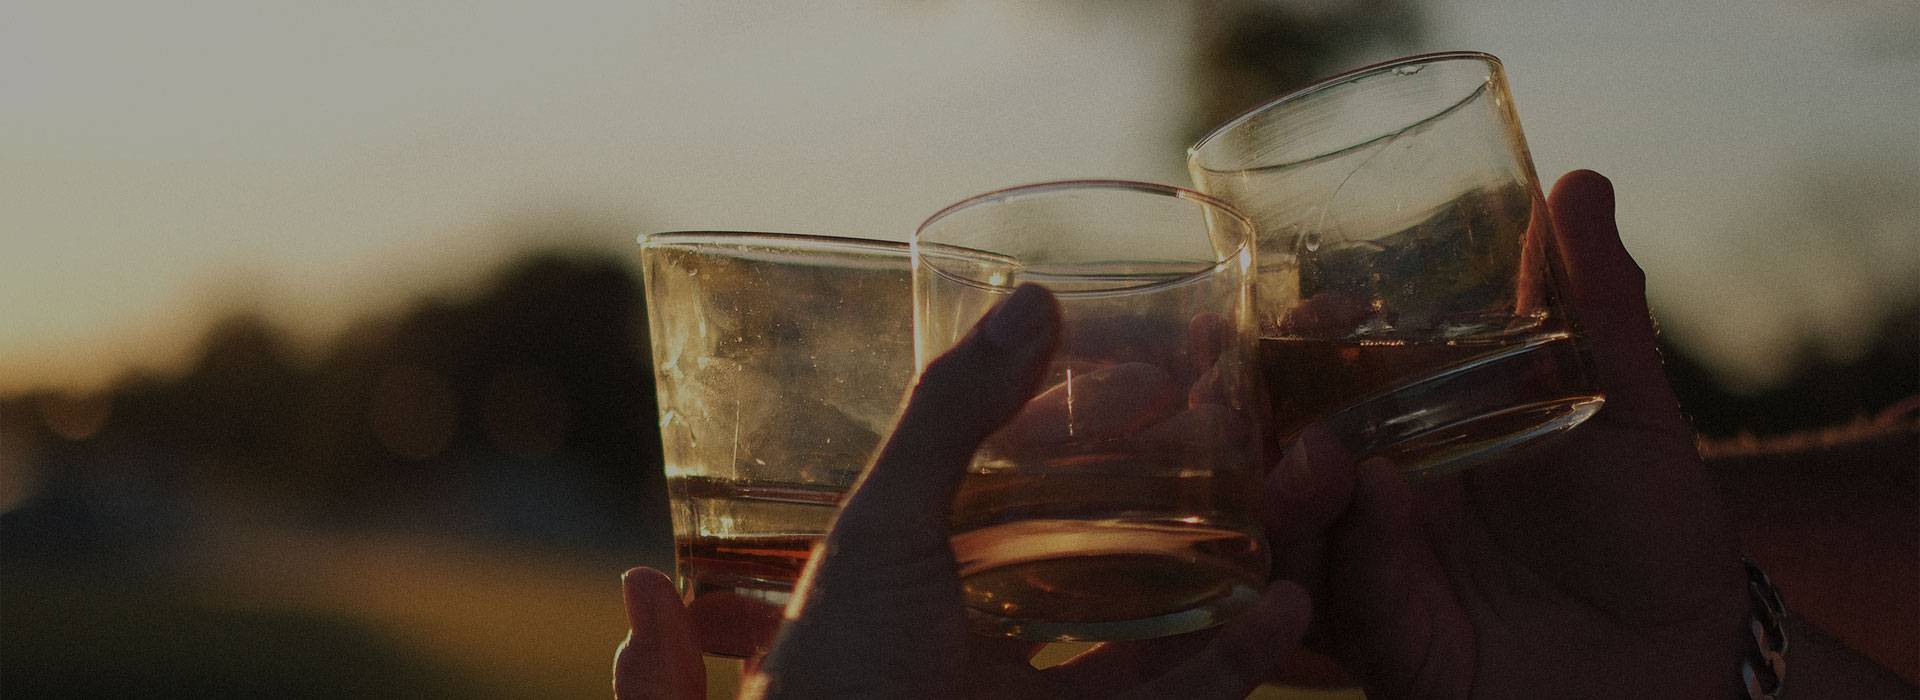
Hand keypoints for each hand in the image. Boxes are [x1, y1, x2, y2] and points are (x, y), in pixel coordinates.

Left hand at [618, 284, 1313, 698]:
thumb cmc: (837, 670)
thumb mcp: (885, 529)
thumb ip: (950, 418)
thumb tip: (1034, 300)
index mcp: (936, 572)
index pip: (1023, 489)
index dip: (1087, 435)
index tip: (1156, 376)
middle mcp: (992, 632)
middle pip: (1100, 559)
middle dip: (1172, 505)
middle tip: (1239, 441)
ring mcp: (1043, 689)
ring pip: (1154, 630)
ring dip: (1224, 577)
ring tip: (1283, 512)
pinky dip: (1237, 660)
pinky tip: (1285, 607)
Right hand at [1263, 170, 1750, 697]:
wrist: (1686, 661)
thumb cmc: (1653, 535)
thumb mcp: (1627, 406)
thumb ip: (1596, 303)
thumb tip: (1579, 181)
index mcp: (1409, 436)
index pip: (1315, 379)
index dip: (1293, 341)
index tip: (1314, 305)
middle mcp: (1372, 502)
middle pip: (1268, 450)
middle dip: (1235, 414)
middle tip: (1231, 378)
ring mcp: (1370, 574)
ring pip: (1278, 527)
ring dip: (1278, 482)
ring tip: (1313, 455)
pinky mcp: (1382, 644)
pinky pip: (1337, 598)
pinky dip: (1348, 551)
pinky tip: (1377, 504)